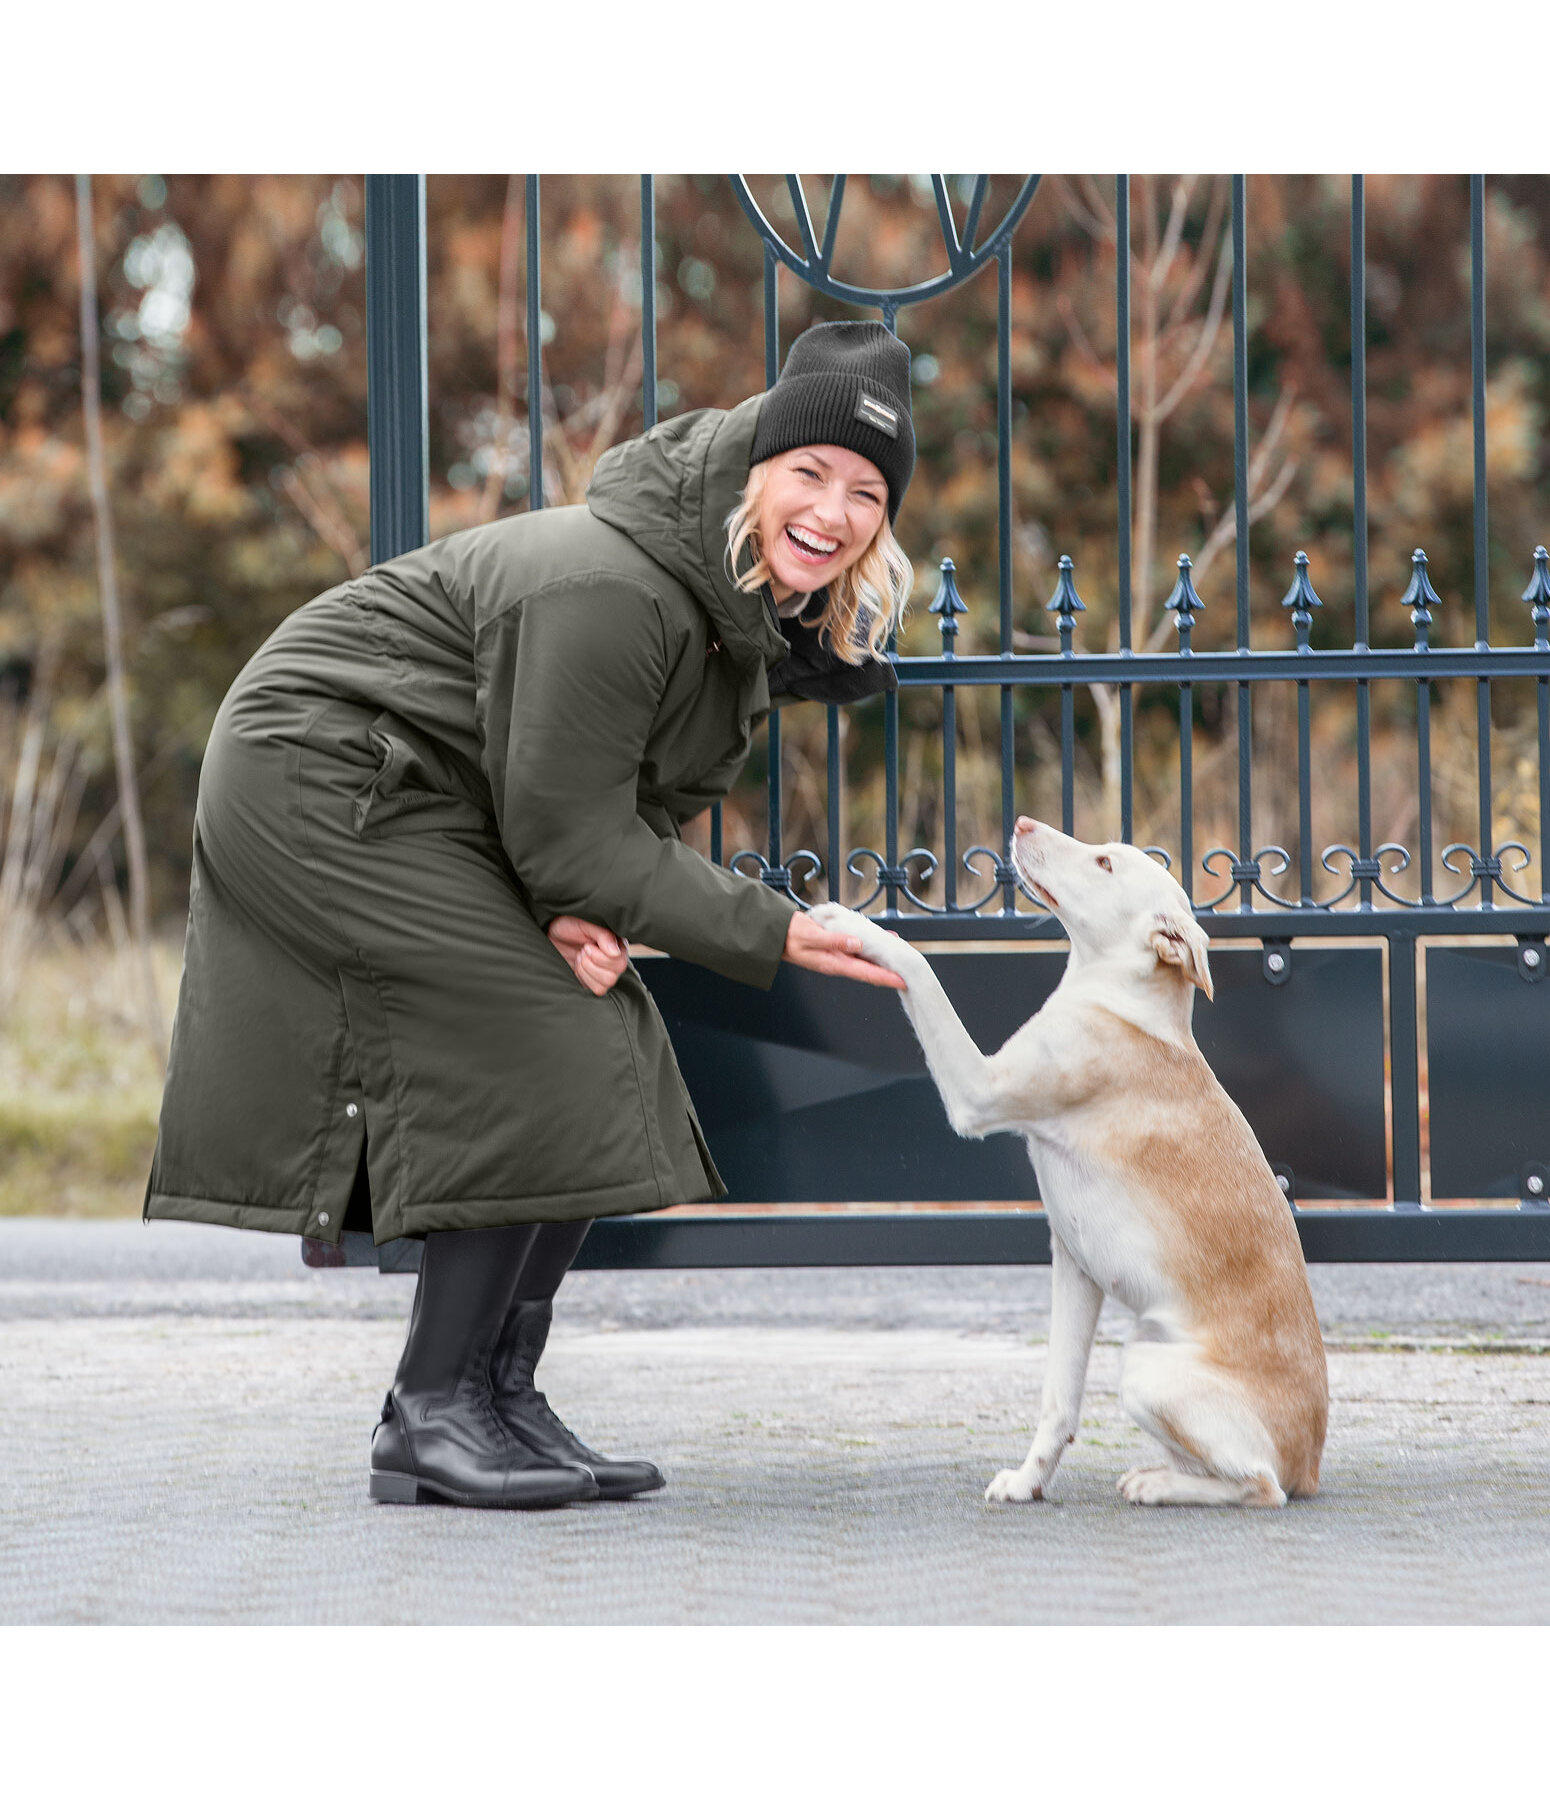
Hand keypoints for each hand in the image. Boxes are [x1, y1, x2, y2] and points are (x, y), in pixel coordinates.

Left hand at [546, 916, 630, 995]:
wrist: (554, 932)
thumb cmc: (571, 924)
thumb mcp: (586, 924)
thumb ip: (604, 936)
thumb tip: (615, 953)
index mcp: (618, 944)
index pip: (619, 963)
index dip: (600, 957)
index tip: (587, 945)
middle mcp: (615, 960)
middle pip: (612, 977)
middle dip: (590, 965)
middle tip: (582, 951)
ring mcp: (605, 971)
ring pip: (604, 985)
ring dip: (586, 971)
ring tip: (579, 957)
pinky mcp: (593, 980)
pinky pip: (596, 990)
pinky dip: (583, 978)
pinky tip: (578, 966)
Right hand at [782, 910, 906, 987]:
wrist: (777, 935)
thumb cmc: (791, 936)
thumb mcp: (811, 935)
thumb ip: (833, 940)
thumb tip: (855, 943)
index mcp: (834, 963)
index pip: (866, 973)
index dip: (886, 978)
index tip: (903, 981)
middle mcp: (839, 963)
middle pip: (870, 971)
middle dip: (889, 972)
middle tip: (909, 971)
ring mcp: (838, 957)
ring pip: (866, 961)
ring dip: (882, 961)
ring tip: (900, 956)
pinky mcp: (836, 950)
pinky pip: (859, 951)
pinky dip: (872, 948)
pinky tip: (882, 941)